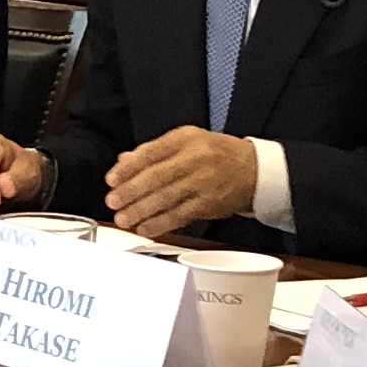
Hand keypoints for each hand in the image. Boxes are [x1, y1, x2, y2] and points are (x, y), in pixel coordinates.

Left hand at [102, 127, 258, 238]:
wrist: (255, 170)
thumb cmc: (217, 154)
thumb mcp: (188, 142)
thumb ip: (155, 151)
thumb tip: (123, 162)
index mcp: (186, 138)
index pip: (150, 152)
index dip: (128, 168)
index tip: (111, 180)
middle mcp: (195, 158)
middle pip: (156, 177)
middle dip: (131, 192)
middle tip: (113, 202)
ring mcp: (203, 182)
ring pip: (166, 198)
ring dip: (141, 211)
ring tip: (123, 219)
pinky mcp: (209, 203)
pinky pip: (180, 215)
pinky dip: (160, 223)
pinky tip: (145, 228)